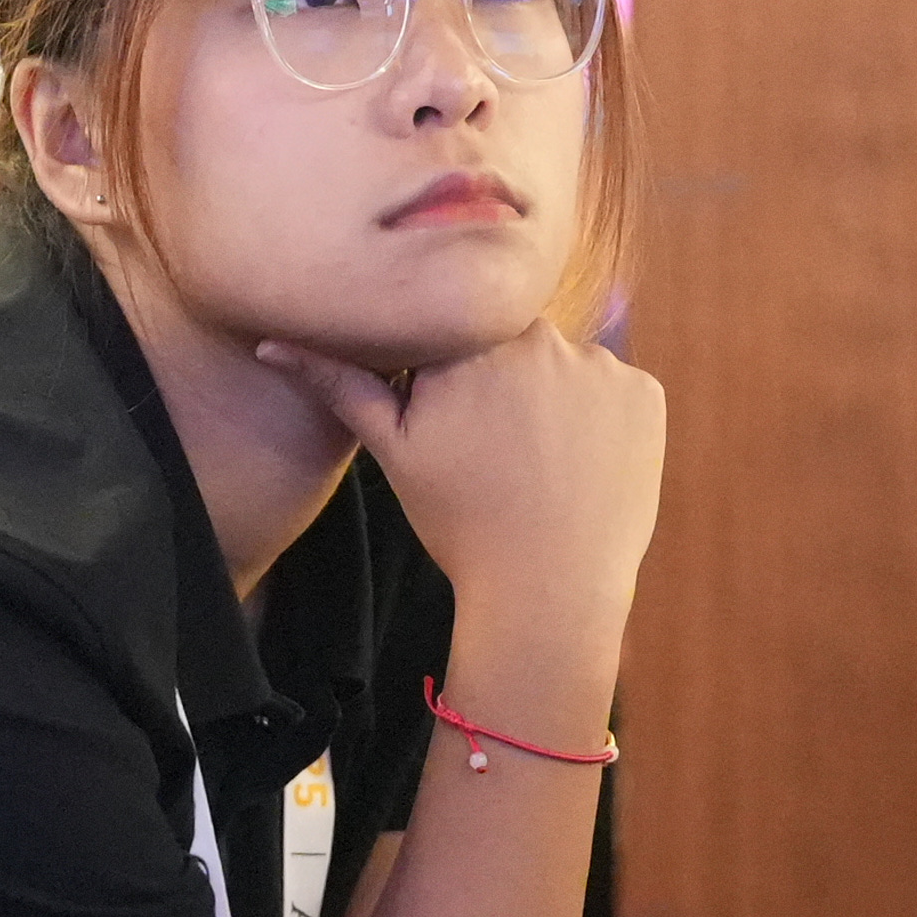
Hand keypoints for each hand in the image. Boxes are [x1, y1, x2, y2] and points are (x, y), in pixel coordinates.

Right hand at [261, 320, 661, 671]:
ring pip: (565, 363)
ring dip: (552, 396)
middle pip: (515, 340)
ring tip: (536, 461)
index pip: (460, 328)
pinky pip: (614, 389)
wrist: (547, 588)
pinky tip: (576, 465)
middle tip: (493, 447)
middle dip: (502, 379)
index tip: (453, 420)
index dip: (452, 372)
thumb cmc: (459, 519)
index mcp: (474, 342)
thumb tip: (270, 341)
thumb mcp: (393, 449)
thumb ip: (338, 383)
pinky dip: (599, 417)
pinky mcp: (646, 396)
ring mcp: (602, 366)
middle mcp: (543, 337)